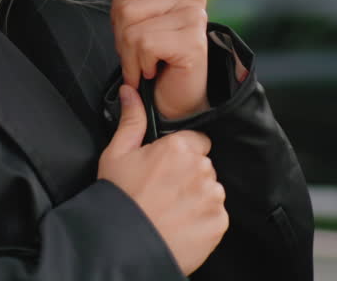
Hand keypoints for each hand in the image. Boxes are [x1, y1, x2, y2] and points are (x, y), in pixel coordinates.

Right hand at [99, 84, 227, 274]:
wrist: (124, 244)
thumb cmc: (119, 197)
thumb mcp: (117, 154)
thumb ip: (131, 120)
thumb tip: (130, 92)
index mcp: (178, 148)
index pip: (196, 141)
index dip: (181, 154)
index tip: (167, 167)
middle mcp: (201, 169)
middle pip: (204, 165)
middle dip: (190, 175)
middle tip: (164, 191)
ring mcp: (212, 197)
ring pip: (211, 190)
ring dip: (197, 197)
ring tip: (172, 210)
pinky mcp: (219, 222)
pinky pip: (216, 215)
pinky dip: (203, 220)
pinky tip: (181, 224)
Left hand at [107, 0, 209, 120]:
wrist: (174, 101)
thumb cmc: (155, 61)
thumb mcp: (134, 17)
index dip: (119, 14)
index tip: (134, 32)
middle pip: (125, 4)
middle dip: (123, 37)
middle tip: (141, 53)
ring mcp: (195, 16)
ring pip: (132, 26)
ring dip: (130, 55)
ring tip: (147, 63)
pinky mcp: (193, 40)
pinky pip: (143, 43)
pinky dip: (140, 64)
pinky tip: (155, 70)